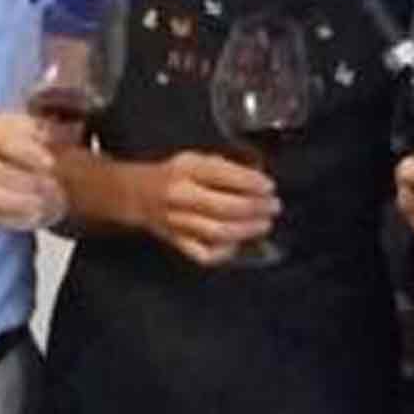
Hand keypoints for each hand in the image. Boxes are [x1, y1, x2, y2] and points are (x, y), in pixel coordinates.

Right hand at [140, 151, 278, 266]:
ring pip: (219, 233)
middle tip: (273, 207)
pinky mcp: (178, 243)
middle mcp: (180, 195)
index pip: (222, 174)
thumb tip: (259, 179)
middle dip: (256, 208)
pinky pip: (206, 254)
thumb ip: (225, 167)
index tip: (269, 186)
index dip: (251, 182)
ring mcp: (178, 222)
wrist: (140, 195)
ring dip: (248, 229)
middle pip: (224, 207)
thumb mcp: (197, 159)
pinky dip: (225, 251)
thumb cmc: (176, 175)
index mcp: (186, 169)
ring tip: (264, 223)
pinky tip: (237, 241)